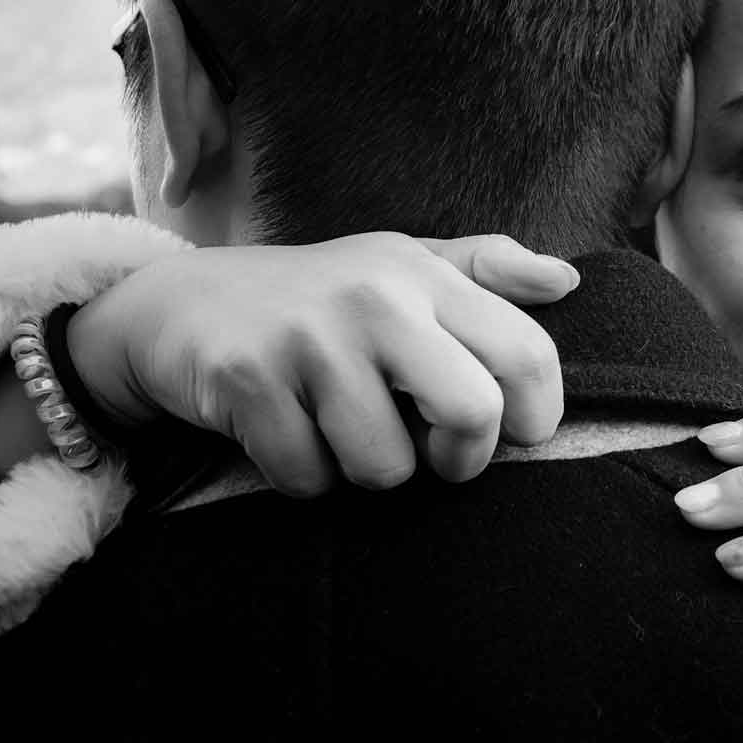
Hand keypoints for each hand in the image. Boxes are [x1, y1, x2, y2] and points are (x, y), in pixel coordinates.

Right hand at [67, 233, 576, 493]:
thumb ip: (486, 270)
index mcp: (424, 274)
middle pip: (472, 415)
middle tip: (431, 456)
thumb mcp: (399, 265)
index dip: (535, 417)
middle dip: (459, 461)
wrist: (175, 306)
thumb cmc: (314, 297)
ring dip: (363, 471)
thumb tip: (567, 284)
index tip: (511, 436)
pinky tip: (283, 433)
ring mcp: (309, 337)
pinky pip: (309, 477)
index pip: (528, 354)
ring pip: (385, 466)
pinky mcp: (248, 379)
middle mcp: (375, 298)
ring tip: (337, 429)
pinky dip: (301, 476)